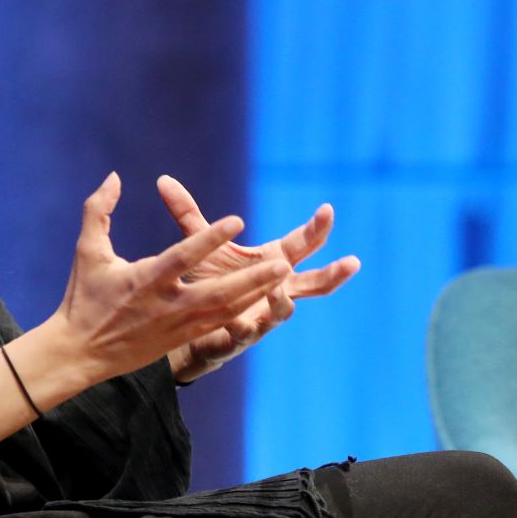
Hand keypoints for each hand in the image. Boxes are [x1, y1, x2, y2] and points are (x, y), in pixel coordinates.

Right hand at [49, 173, 295, 382]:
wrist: (79, 354)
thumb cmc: (83, 298)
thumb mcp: (87, 251)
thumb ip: (98, 210)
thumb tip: (114, 176)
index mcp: (145, 281)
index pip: (183, 257)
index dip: (210, 238)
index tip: (238, 219)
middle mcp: (167, 305)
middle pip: (219, 293)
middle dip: (253, 279)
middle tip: (284, 262)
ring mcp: (178, 326)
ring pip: (227, 311)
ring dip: (257, 294)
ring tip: (284, 276)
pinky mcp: (183, 339)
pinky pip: (221, 324)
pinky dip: (245, 311)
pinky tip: (266, 298)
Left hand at [155, 174, 360, 382]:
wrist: (186, 323)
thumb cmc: (207, 280)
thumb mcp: (201, 245)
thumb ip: (188, 214)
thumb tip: (164, 180)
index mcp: (274, 262)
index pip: (303, 243)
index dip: (317, 227)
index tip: (328, 209)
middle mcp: (277, 289)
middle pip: (315, 283)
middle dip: (333, 273)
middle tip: (352, 262)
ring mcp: (263, 315)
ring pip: (284, 311)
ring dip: (282, 301)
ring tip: (277, 292)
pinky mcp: (240, 337)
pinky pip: (247, 333)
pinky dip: (246, 328)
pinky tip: (243, 323)